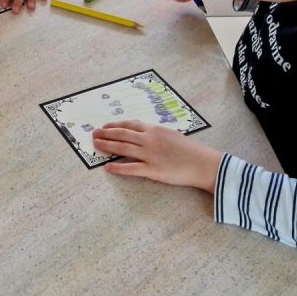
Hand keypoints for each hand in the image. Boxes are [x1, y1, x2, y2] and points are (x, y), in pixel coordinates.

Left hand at [92, 120, 223, 191]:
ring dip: (107, 146)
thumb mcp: (171, 134)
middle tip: (94, 134)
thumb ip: (155, 133)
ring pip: (123, 148)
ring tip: (96, 145)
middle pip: (122, 134)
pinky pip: (130, 168)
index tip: (105, 126)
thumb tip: (142, 131)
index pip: (130, 124)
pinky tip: (107, 167)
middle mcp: (149, 140)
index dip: (115, 125)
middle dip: (106, 133)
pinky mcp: (152, 170)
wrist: (202, 163)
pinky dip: (117, 167)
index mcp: (155, 130)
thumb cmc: (189, 150)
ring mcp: (149, 155)